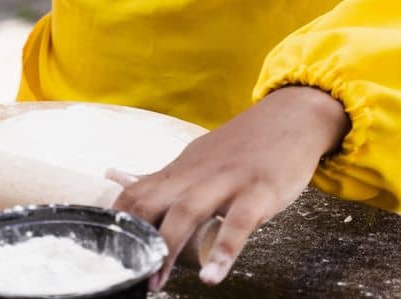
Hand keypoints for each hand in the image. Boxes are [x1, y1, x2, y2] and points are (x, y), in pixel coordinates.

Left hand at [110, 86, 348, 288]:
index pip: (135, 195)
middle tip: (129, 274)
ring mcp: (228, 181)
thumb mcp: (196, 159)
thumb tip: (115, 177)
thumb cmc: (241, 147)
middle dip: (137, 241)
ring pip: (188, 212)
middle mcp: (197, 174)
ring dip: (169, 248)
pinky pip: (239, 224)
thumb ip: (161, 177)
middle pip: (152, 203)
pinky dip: (224, 251)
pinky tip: (212, 275)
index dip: (118, 225)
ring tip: (158, 281)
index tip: (109, 254)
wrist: (291, 118)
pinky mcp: (259, 190)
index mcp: (180, 171)